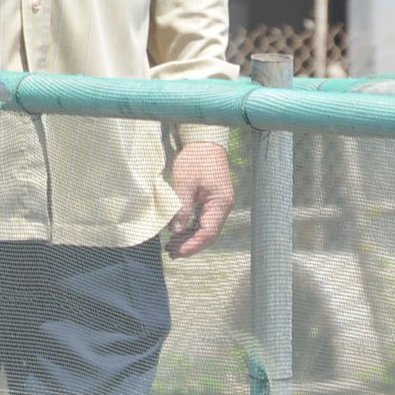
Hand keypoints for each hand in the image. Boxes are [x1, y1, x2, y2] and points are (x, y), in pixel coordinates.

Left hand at [165, 141, 234, 257]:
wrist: (205, 141)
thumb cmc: (196, 159)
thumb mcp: (184, 183)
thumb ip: (181, 207)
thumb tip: (175, 231)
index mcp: (220, 203)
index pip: (207, 233)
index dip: (192, 245)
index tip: (176, 252)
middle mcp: (223, 206)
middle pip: (209, 234)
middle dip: (191, 246)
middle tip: (171, 253)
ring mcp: (219, 204)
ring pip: (206, 229)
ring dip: (190, 239)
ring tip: (172, 246)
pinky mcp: (213, 200)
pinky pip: (204, 220)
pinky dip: (192, 228)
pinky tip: (179, 233)